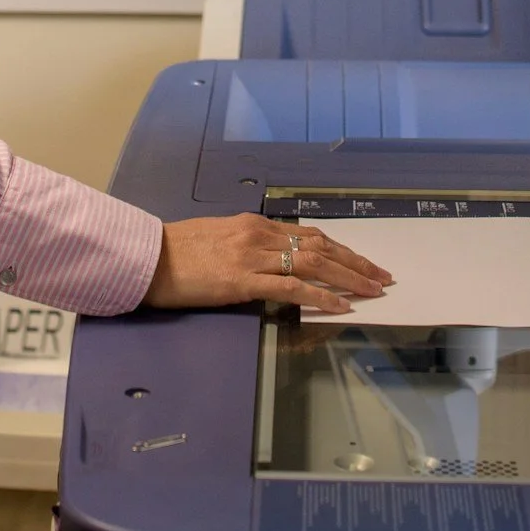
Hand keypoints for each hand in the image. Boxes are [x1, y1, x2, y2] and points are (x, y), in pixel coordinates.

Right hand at [142, 214, 394, 313]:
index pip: (309, 234)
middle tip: (382, 276)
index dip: (341, 249)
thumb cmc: (176, 252)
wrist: (146, 258)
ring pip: (313, 263)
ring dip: (349, 278)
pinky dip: (321, 296)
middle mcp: (259, 235)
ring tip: (373, 291)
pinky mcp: (242, 281)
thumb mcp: (217, 239)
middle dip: (356, 262)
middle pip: (320, 246)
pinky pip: (291, 288)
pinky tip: (341, 306)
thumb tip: (271, 259)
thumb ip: (246, 246)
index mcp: (254, 225)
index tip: (362, 261)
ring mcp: (252, 257)